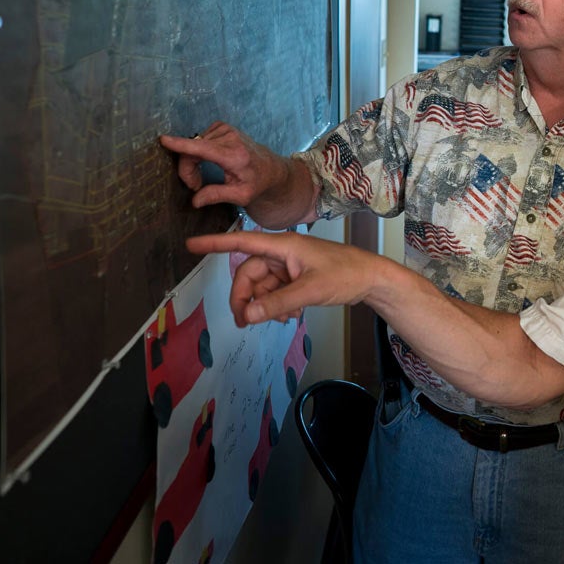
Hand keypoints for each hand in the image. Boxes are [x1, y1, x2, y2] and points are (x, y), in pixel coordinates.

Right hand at [160, 122, 311, 220]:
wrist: (272, 169)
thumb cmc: (257, 183)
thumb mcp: (241, 196)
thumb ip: (217, 196)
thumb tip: (195, 200)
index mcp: (235, 155)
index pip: (203, 148)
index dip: (181, 145)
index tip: (164, 140)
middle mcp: (231, 138)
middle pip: (193, 150)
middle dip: (188, 169)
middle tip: (195, 186)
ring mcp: (227, 130)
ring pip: (194, 145)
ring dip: (193, 161)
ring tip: (203, 177)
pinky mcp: (223, 127)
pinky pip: (199, 139)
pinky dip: (198, 151)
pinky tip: (207, 161)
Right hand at [187, 230, 386, 326]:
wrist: (372, 279)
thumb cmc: (346, 274)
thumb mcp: (311, 290)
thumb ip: (278, 303)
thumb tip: (249, 315)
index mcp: (284, 245)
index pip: (242, 242)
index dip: (216, 244)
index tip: (191, 244)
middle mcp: (282, 253)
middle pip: (249, 274)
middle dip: (245, 298)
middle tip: (245, 322)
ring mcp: (289, 266)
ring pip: (261, 286)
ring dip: (263, 305)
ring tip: (278, 319)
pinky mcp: (296, 278)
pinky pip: (274, 292)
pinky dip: (275, 305)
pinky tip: (287, 316)